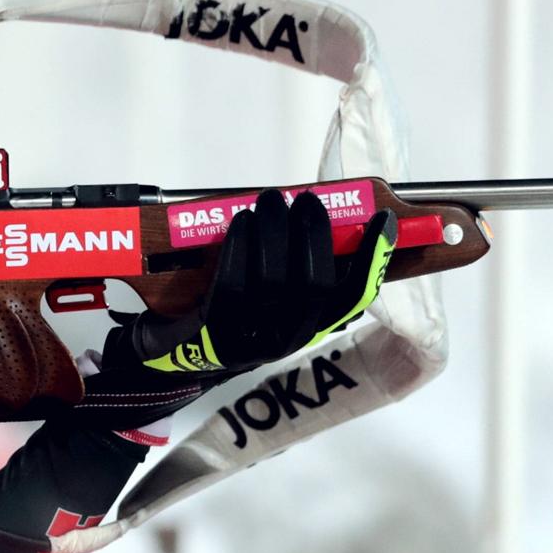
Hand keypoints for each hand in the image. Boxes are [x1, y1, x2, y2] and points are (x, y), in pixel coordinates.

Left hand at [78, 189, 393, 427]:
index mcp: (306, 330)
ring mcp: (250, 341)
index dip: (372, 260)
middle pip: (314, 286)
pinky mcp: (213, 334)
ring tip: (272, 201)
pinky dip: (241, 249)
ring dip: (276, 234)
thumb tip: (312, 212)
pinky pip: (233, 287)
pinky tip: (241, 222)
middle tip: (306, 198)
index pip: (352, 298)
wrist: (168, 354)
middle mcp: (285, 341)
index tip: (384, 220)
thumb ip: (290, 262)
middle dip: (315, 236)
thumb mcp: (264, 294)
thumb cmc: (224, 311)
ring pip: (274, 284)